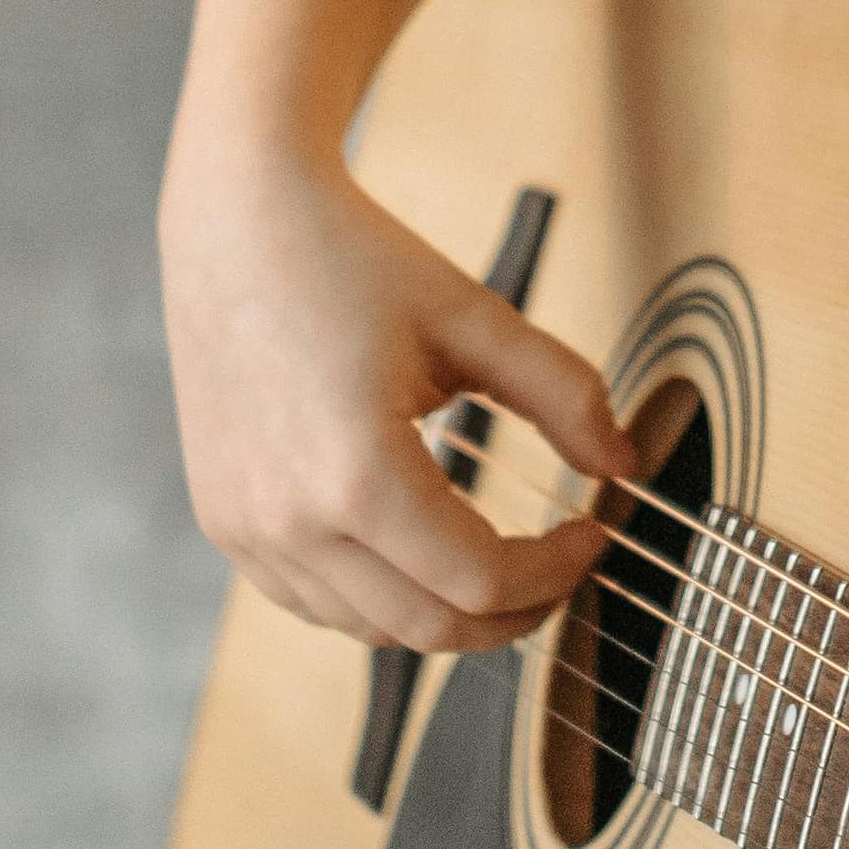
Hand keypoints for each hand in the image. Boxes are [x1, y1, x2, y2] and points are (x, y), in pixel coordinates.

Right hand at [159, 134, 627, 650]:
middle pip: (430, 629)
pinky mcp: (224, 521)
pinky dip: (377, 598)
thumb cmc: (351, 259)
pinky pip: (313, 602)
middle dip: (513, 613)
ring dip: (445, 612)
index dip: (555, 574)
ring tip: (497, 561)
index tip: (591, 536)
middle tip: (560, 570)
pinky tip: (417, 552)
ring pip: (371, 629)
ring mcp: (246, 529)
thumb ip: (565, 394)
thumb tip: (624, 464)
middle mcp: (289, 521)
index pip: (482, 581)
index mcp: (357, 477)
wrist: (238, 219)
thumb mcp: (475, 319)